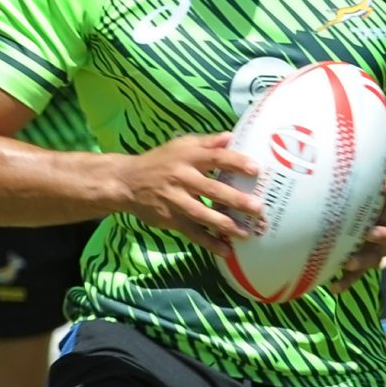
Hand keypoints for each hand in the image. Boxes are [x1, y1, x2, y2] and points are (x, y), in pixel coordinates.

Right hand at [116, 133, 261, 256]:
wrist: (127, 182)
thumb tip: (232, 136)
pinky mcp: (170, 219)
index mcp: (188, 157)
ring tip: (246, 233)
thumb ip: (207, 142)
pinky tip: (226, 250)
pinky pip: (192, 232)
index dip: (235, 162)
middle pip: (211, 188)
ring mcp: (175, 200)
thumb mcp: (182, 145)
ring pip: (202, 214)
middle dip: (235, 199)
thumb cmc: (161, 161)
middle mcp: (182, 178)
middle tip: (258, 208)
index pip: (215, 158)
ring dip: (224, 225)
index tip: (256, 169)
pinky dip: (208, 242)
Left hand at [331, 178, 385, 294]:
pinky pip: (357, 274)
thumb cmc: (370, 203)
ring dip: (363, 259)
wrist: (382, 226)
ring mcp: (378, 248)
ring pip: (375, 256)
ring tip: (349, 262)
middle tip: (370, 232)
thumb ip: (358, 178)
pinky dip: (346, 280)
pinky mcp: (365, 262)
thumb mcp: (369, 190)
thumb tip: (328, 147)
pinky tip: (334, 287)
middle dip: (382, 234)